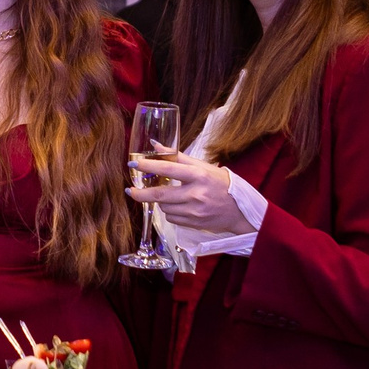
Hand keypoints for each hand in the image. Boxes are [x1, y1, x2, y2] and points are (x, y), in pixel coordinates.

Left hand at [134, 151, 248, 237]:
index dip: (149, 166)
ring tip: (169, 195)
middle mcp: (196, 193)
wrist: (239, 210)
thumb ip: (178, 156)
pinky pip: (171, 217)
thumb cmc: (220, 184)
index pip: (168, 169)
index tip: (134, 164)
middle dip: (141, 193)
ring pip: (164, 207)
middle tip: (130, 191)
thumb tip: (155, 145)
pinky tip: (179, 206)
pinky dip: (170, 211)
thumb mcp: (203, 166)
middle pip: (160, 194)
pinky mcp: (193, 223)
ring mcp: (194, 211)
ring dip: (160, 201)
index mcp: (198, 175)